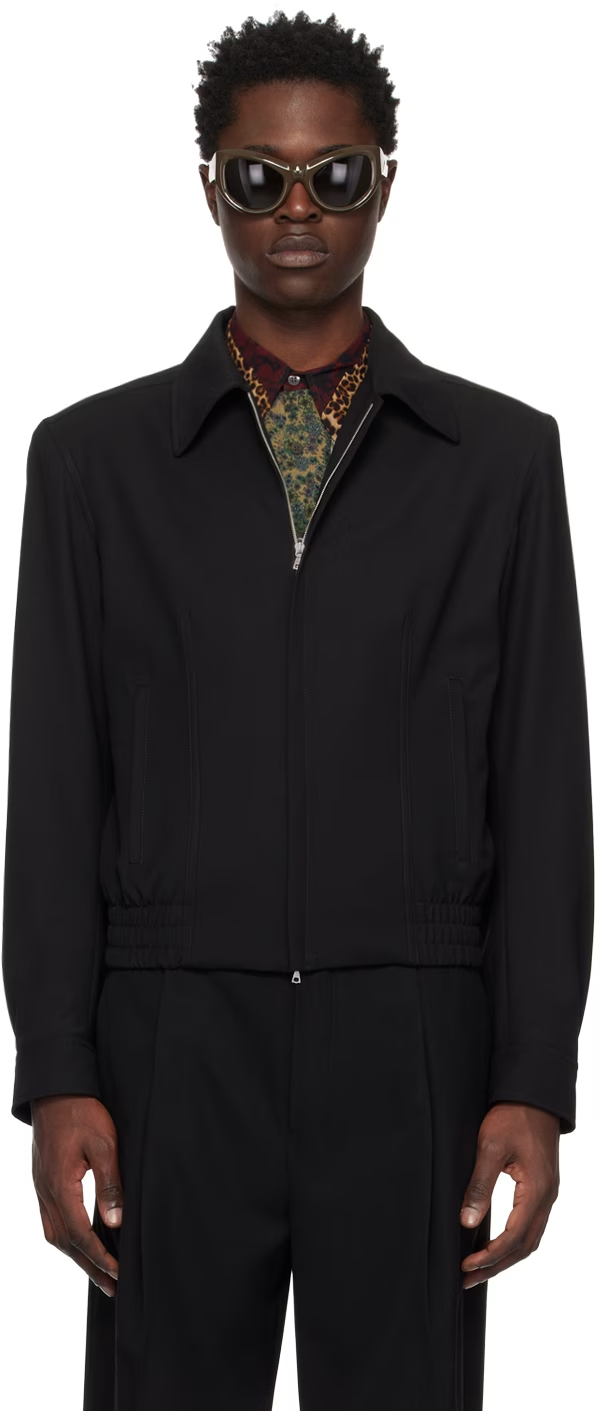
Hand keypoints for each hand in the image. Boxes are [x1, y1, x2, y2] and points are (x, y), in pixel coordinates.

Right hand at [31, 1094, 122, 1296]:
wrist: (54, 1088)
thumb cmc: (82, 1111)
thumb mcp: (104, 1144)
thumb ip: (110, 1184)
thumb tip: (115, 1223)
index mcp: (60, 1185)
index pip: (79, 1235)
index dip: (100, 1257)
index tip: (119, 1273)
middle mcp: (45, 1191)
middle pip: (64, 1242)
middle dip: (89, 1266)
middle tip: (112, 1287)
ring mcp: (40, 1187)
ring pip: (54, 1234)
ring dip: (76, 1255)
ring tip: (98, 1271)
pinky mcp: (42, 1180)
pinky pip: (51, 1219)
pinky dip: (66, 1238)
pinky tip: (80, 1241)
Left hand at [459, 1101, 559, 1289]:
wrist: (534, 1096)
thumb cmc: (513, 1117)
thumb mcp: (490, 1147)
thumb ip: (479, 1185)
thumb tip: (466, 1222)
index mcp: (537, 1190)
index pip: (514, 1237)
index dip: (489, 1256)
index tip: (466, 1266)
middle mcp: (547, 1197)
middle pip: (524, 1246)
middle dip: (496, 1265)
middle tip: (467, 1278)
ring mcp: (547, 1194)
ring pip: (530, 1239)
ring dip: (505, 1257)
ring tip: (479, 1269)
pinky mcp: (542, 1188)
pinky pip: (531, 1225)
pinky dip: (514, 1242)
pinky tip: (495, 1244)